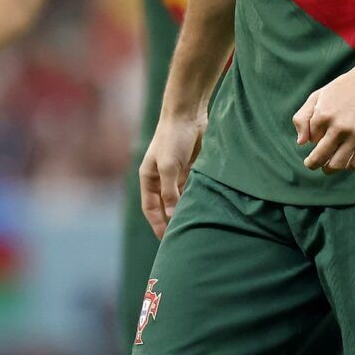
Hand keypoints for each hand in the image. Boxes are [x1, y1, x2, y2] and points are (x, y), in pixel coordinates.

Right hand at [140, 113, 205, 237]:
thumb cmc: (172, 138)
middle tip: (182, 237)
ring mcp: (176, 173)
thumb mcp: (169, 166)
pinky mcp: (191, 168)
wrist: (188, 114)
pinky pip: (193, 188)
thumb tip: (172, 214)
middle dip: (171, 220)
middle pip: (165, 205)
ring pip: (180, 198)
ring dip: (186, 209)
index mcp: (149, 177)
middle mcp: (161, 177)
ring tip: (196, 225)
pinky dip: (197, 197)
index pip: (150, 207)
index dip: (157, 224)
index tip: (166, 240)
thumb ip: (170, 191)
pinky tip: (206, 207)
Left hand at [294, 63, 354, 173]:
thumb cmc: (343, 89)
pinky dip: (349, 166)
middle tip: (311, 165)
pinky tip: (347, 161)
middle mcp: (339, 126)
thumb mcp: (318, 96)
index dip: (315, 138)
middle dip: (313, 164)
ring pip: (337, 165)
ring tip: (328, 167)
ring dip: (329, 169)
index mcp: (323, 115)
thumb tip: (301, 144)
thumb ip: (302, 118)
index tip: (320, 134)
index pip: (312, 140)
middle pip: (320, 158)